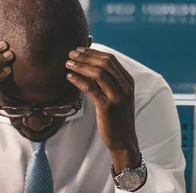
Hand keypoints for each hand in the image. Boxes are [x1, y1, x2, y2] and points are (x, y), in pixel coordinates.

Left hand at [65, 47, 139, 169]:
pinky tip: (69, 77)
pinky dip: (79, 80)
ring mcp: (117, 97)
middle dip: (86, 55)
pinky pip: (91, 89)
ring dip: (81, 66)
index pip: (111, 59)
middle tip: (71, 53)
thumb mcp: (116, 97)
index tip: (80, 49)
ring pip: (98, 73)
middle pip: (105, 63)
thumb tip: (89, 68)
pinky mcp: (108, 107)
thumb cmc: (116, 119)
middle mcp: (125, 87)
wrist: (123, 140)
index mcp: (128, 81)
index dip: (93, 52)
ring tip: (67, 63)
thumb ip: (108, 83)